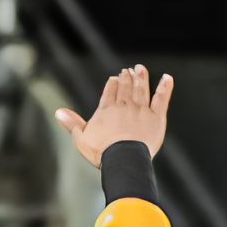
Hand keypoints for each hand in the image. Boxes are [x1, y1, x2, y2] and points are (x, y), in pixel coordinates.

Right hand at [55, 64, 172, 167]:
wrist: (124, 158)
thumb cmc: (101, 152)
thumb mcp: (81, 138)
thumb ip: (72, 123)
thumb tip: (58, 111)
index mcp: (107, 110)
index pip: (110, 92)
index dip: (113, 84)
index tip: (115, 78)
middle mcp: (124, 106)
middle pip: (126, 87)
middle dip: (127, 77)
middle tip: (128, 70)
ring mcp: (141, 110)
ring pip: (141, 89)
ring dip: (141, 77)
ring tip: (140, 69)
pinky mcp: (156, 117)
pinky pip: (161, 99)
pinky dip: (165, 87)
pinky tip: (167, 78)